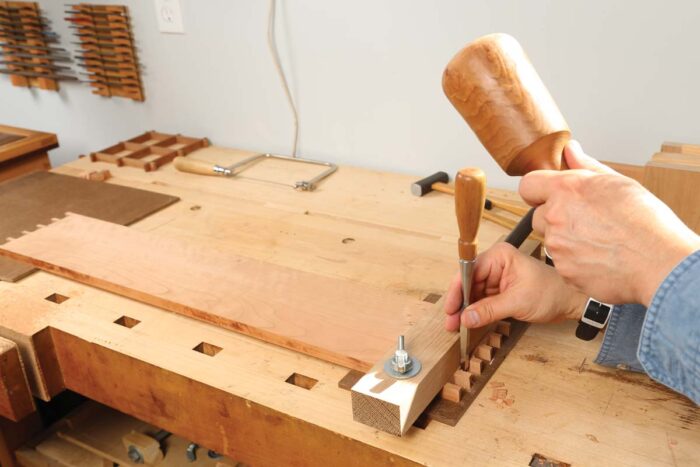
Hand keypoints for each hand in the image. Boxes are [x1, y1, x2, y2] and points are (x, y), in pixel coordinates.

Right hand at [444, 243, 586, 330]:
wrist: (571, 302)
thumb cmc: (552, 293)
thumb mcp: (518, 302)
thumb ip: (489, 310)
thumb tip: (465, 318)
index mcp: (499, 256)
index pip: (469, 271)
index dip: (457, 290)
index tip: (450, 308)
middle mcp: (495, 264)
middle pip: (468, 283)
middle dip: (459, 303)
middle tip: (450, 322)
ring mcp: (496, 277)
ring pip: (472, 294)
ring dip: (465, 310)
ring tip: (455, 326)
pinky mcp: (499, 290)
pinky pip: (481, 301)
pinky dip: (475, 312)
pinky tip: (468, 323)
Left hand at [520, 141, 699, 306]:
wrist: (659, 262)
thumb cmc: (645, 222)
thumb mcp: (618, 182)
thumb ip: (586, 166)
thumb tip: (570, 150)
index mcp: (566, 190)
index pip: (528, 184)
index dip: (538, 190)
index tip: (548, 195)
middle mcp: (555, 217)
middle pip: (538, 216)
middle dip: (555, 218)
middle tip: (586, 222)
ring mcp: (557, 246)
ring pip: (551, 241)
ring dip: (566, 241)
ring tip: (598, 241)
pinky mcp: (563, 271)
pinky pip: (561, 264)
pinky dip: (575, 262)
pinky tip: (599, 258)